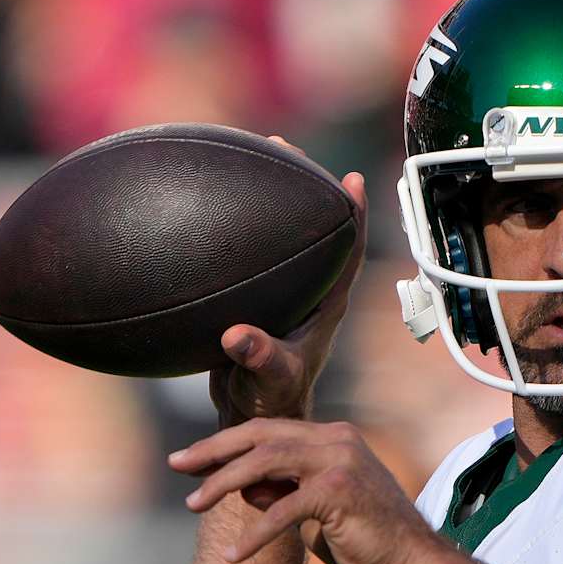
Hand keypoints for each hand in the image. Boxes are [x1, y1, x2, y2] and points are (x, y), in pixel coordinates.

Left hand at [168, 418, 442, 563]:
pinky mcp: (338, 491)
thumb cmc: (366, 540)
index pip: (268, 430)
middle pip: (260, 436)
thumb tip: (242, 487)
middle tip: (176, 465)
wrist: (413, 562)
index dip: (226, 443)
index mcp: (333, 437)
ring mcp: (338, 461)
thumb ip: (282, 492)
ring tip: (193, 506)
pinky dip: (254, 535)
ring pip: (264, 463)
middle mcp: (336, 439)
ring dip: (223, 485)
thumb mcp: (314, 511)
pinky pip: (281, 510)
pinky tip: (233, 557)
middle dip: (213, 451)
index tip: (191, 459)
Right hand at [209, 137, 366, 426]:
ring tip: (250, 158)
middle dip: (309, 187)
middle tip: (286, 147)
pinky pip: (255, 254)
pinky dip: (238, 230)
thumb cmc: (271, 401)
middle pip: (319, 229)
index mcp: (326, 306)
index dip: (354, 215)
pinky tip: (208, 209)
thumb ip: (257, 357)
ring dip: (275, 199)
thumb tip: (237, 335)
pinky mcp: (260, 299)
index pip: (349, 252)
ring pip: (287, 237)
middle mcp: (311, 293)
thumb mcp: (267, 379)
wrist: (254, 415)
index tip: (353, 178)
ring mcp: (287, 294)